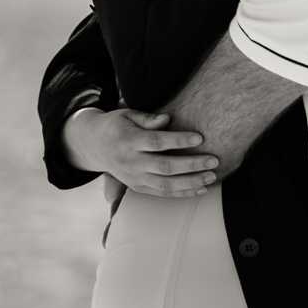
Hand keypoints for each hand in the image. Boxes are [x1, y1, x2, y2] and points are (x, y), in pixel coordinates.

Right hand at [61, 101, 221, 192]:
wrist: (94, 145)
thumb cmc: (116, 125)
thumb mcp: (127, 114)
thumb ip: (147, 119)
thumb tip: (168, 118)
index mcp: (128, 141)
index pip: (156, 142)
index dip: (178, 140)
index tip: (200, 137)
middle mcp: (131, 162)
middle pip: (165, 166)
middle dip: (192, 165)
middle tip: (214, 160)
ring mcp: (134, 177)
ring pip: (166, 184)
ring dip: (191, 182)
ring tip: (212, 176)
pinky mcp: (137, 187)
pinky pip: (162, 193)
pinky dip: (182, 193)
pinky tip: (200, 189)